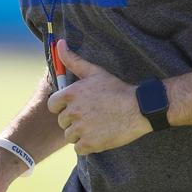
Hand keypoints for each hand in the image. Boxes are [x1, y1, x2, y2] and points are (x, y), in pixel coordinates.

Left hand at [46, 40, 151, 155]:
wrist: (139, 108)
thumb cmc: (116, 89)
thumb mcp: (94, 71)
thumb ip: (73, 60)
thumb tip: (59, 43)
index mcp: (71, 94)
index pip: (52, 105)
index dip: (62, 107)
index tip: (75, 107)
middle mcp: (73, 112)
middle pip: (62, 122)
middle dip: (73, 121)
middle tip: (91, 116)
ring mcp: (81, 129)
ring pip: (69, 136)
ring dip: (80, 134)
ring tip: (96, 126)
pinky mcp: (90, 144)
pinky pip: (78, 148)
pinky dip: (87, 145)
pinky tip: (99, 136)